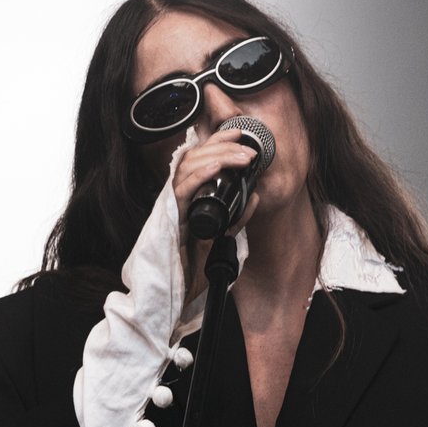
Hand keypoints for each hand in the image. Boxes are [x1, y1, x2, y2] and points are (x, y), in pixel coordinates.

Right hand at [171, 127, 259, 302]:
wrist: (179, 294)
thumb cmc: (195, 268)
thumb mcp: (223, 238)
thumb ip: (237, 218)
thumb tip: (255, 198)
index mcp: (189, 198)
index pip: (199, 159)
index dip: (218, 142)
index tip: (239, 133)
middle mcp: (178, 198)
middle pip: (194, 157)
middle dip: (222, 146)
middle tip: (248, 148)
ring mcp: (174, 207)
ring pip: (188, 167)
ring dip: (217, 156)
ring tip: (241, 156)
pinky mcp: (172, 219)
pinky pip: (183, 190)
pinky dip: (201, 175)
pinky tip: (217, 166)